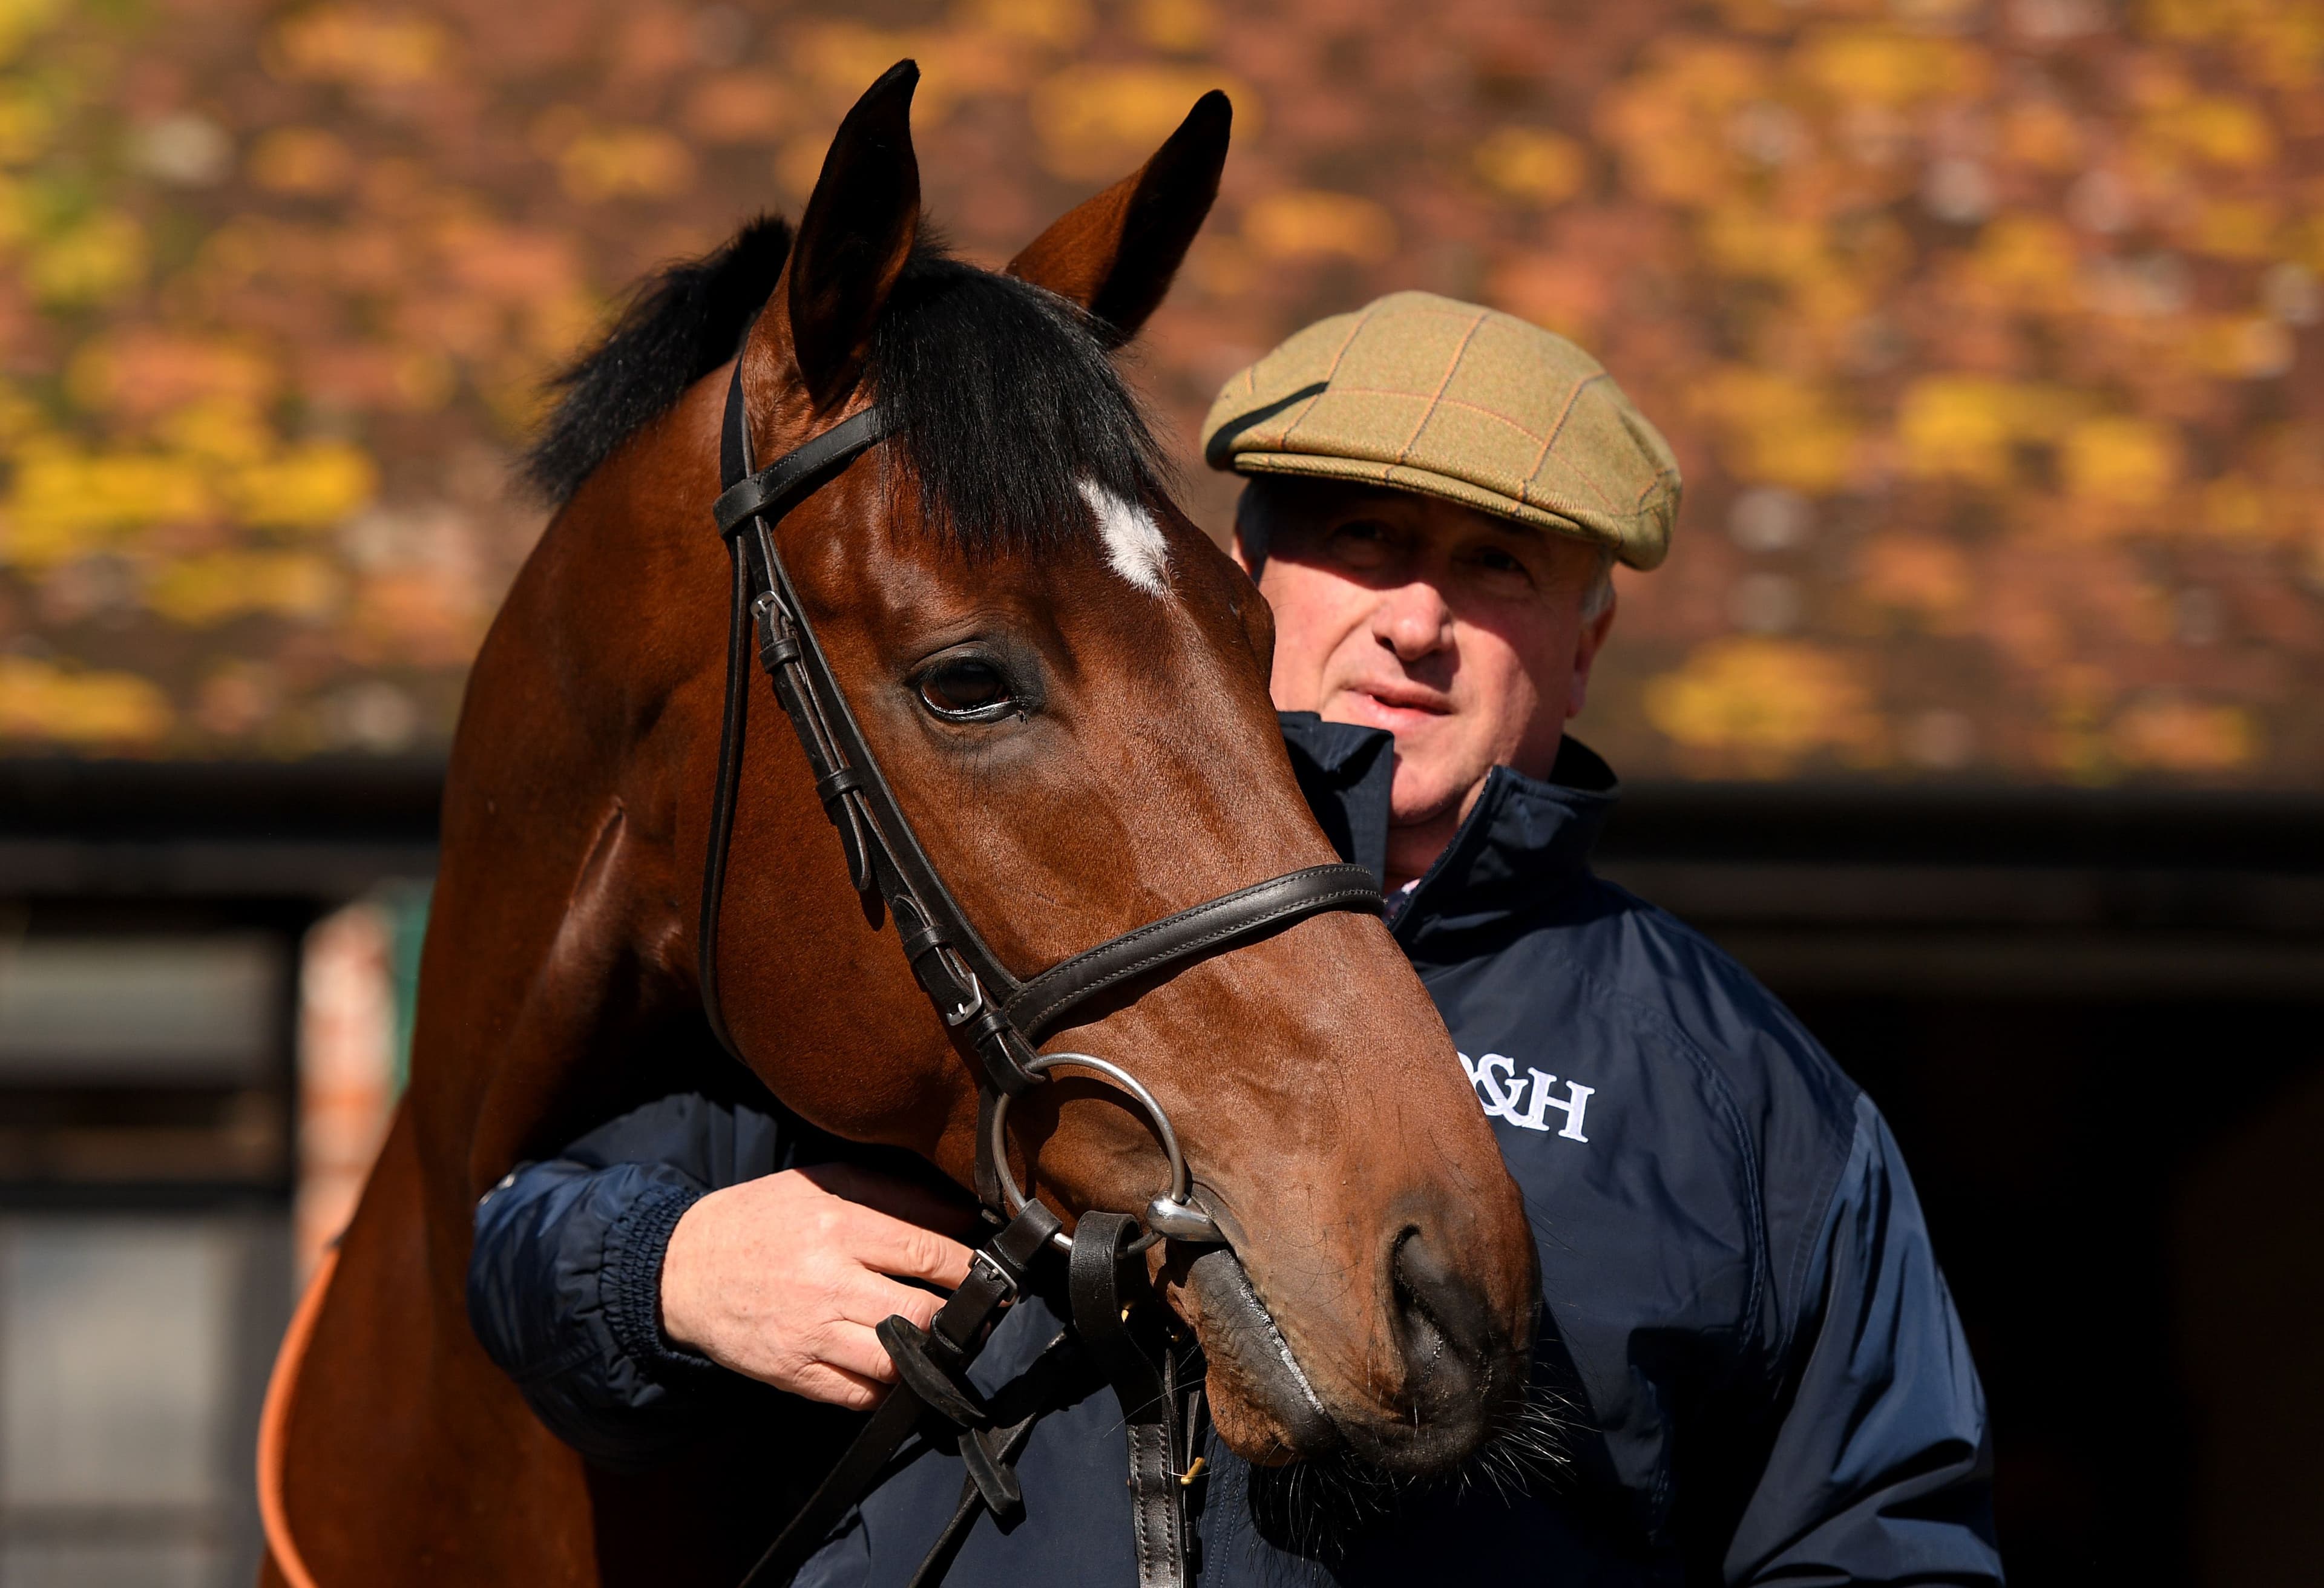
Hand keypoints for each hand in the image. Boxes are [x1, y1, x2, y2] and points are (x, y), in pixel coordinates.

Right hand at [659, 1163, 976, 1408]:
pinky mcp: (792, 1372)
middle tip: (979, 1316)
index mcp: (837, 1226)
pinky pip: (859, 1395)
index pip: (924, 1251)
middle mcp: (826, 1281)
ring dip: (929, 1358)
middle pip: (918, 1312)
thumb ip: (893, 1194)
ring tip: (946, 1347)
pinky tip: (902, 1373)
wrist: (682, 1270)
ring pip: (894, 1360)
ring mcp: (809, 1333)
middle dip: (959, 1318)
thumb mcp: (821, 1183)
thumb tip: (959, 1216)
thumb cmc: (760, 1220)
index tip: (990, 1274)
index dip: (966, 1268)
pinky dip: (889, 1389)